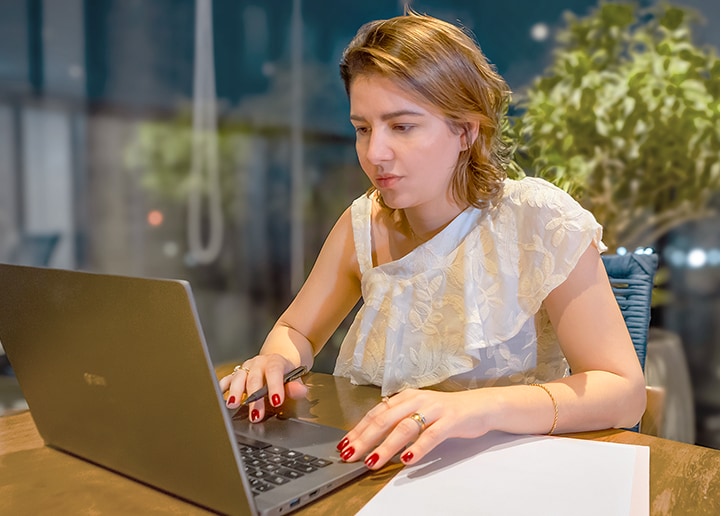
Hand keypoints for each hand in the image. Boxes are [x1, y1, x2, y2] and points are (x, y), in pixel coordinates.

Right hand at [218, 354, 307, 421]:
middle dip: (254, 399)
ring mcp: (247, 367)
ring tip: (233, 405)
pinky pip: (227, 379)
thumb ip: (295, 386)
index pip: (275, 372)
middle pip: (255, 379)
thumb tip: (300, 391)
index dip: (275, 387)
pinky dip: (223, 388)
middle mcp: (259, 363)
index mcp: (275, 362)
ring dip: (235, 392)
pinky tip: (221, 397)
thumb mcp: (294, 378)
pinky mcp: (237, 373)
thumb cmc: (284, 373)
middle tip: (255, 415)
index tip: (276, 401)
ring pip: (239, 378)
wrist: (276, 361)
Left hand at [336, 389, 490, 468]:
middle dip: (365, 439)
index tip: (345, 444)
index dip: (358, 429)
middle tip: (351, 454)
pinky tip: (407, 460)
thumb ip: (398, 420)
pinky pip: (431, 436)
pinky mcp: (450, 421)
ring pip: (405, 428)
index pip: (376, 414)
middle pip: (385, 420)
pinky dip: (417, 448)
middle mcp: (417, 400)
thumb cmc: (446, 411)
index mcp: (406, 397)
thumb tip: (371, 436)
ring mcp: (434, 410)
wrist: (480, 405)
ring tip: (373, 461)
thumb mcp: (418, 411)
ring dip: (386, 446)